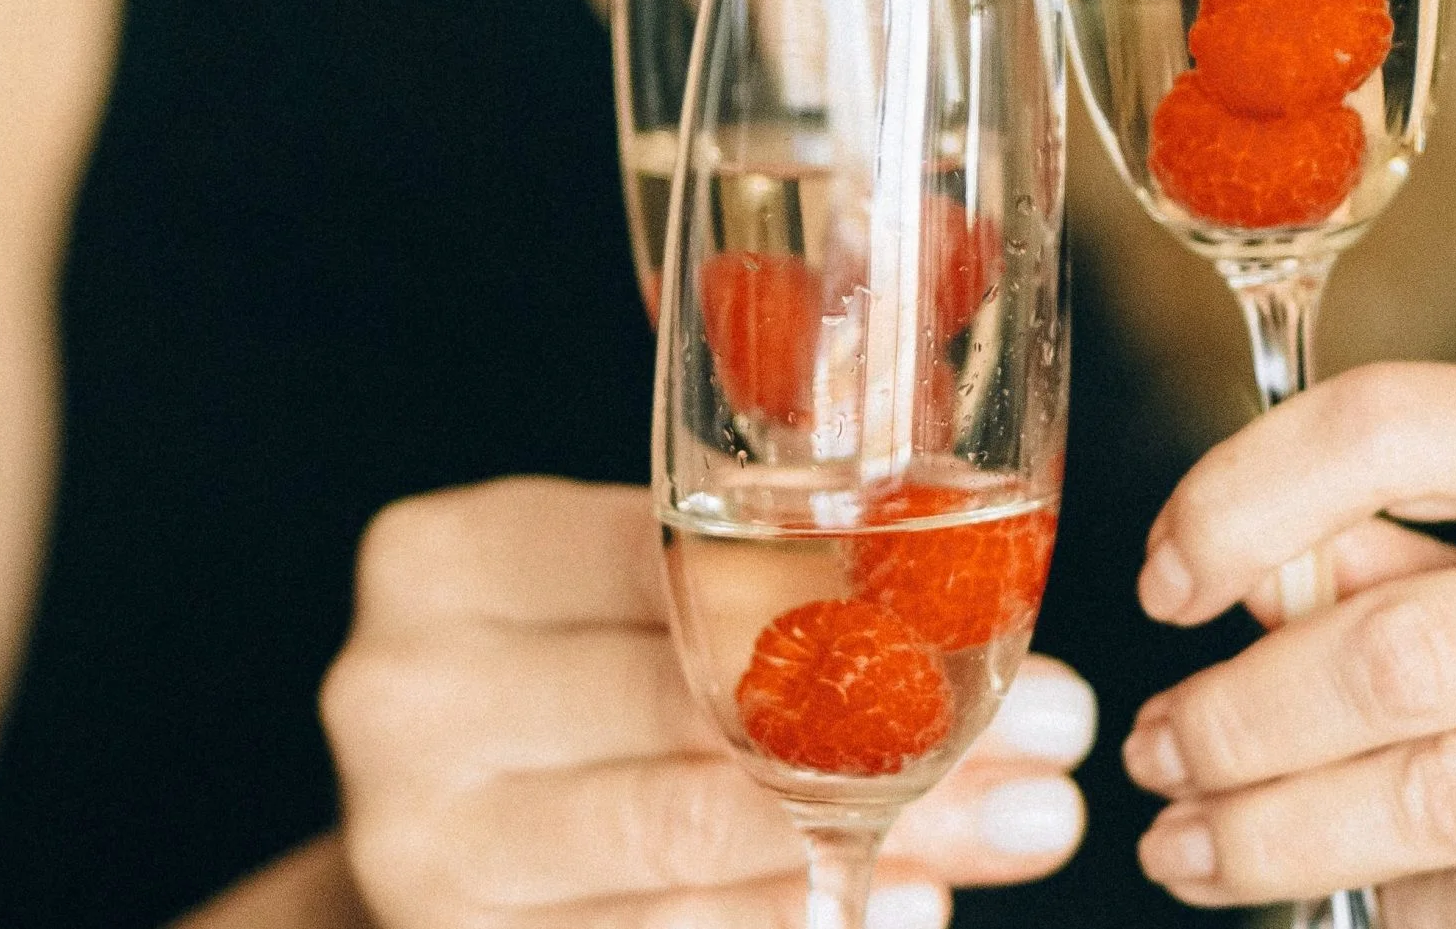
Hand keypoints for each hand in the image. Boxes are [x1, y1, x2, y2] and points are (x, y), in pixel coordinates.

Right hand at [323, 477, 1093, 928]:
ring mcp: (418, 841)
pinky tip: (903, 909)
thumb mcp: (611, 596)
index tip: (992, 622)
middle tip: (1050, 738)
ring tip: (1018, 824)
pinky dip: (788, 925)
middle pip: (685, 706)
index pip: (658, 564)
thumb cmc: (560, 681)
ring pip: (679, 836)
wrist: (445, 820)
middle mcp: (405, 699)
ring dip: (869, 838)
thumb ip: (738, 580)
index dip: (840, 596)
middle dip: (889, 727)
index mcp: (444, 563)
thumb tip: (970, 601)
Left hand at [1121, 365, 1455, 926]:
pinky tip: (1352, 899)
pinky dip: (1401, 912)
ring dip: (1277, 837)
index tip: (1163, 577)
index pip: (1389, 425)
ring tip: (1193, 846)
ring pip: (1437, 800)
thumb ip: (1423, 540)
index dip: (1239, 497)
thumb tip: (1246, 580)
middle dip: (1235, 718)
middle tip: (1157, 752)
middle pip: (1396, 649)